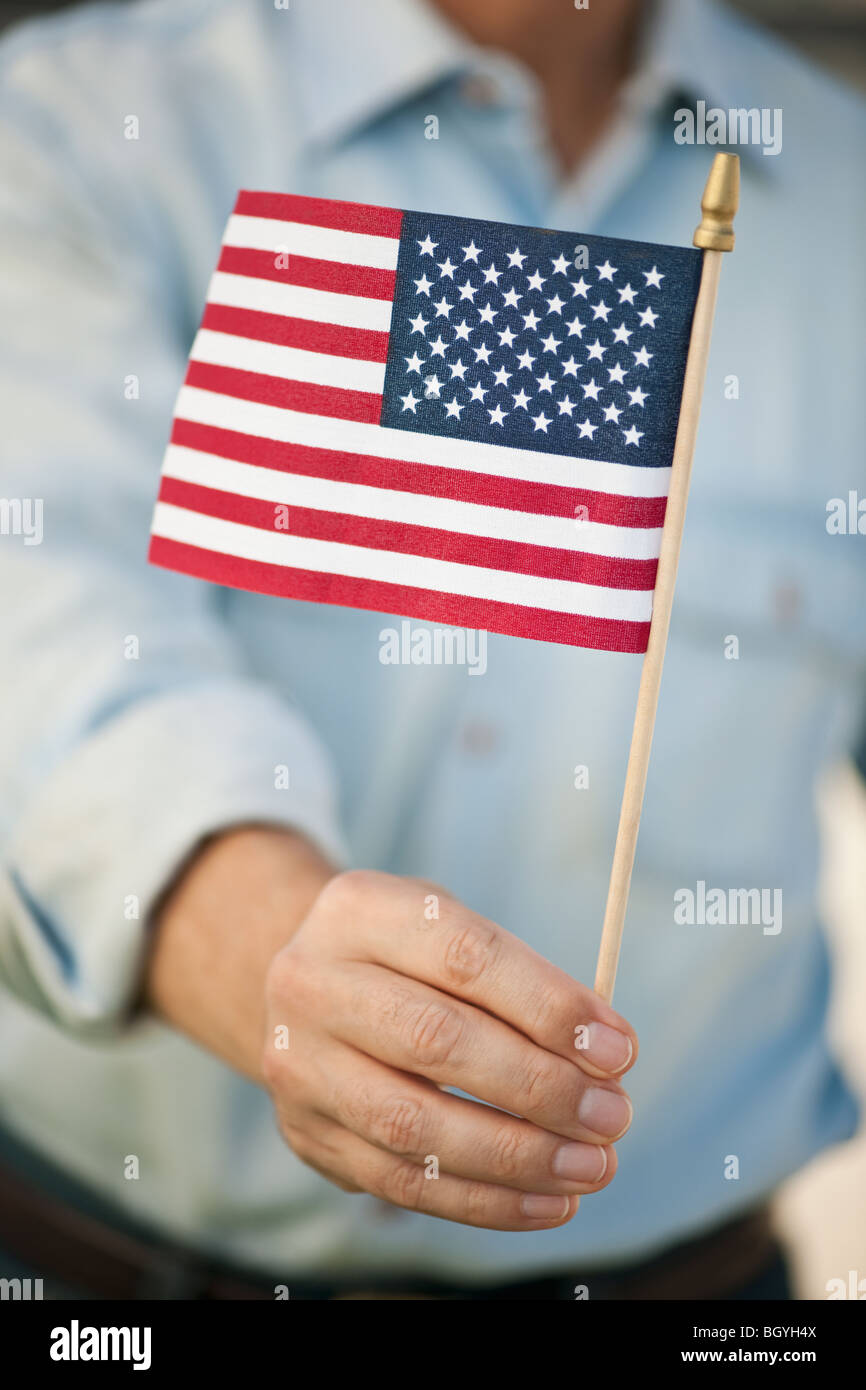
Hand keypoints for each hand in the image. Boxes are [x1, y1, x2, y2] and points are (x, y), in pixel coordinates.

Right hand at [262, 869, 636, 1230]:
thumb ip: (520, 982)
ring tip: (593, 1166)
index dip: (547, 1007)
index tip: (619, 1050)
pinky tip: (549, 1202)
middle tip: (613, 1116)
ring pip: (413, 1125)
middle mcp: (312, 982)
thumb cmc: (406, 955)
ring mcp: (299, 1063)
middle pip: (434, 1041)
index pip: (464, 957)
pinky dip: (484, 1201)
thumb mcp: (450, 928)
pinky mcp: (307, 1133)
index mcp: (360, 909)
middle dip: (539, 1087)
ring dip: (518, 1156)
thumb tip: (604, 1058)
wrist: (305, 989)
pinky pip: (401, 1182)